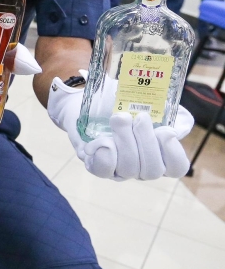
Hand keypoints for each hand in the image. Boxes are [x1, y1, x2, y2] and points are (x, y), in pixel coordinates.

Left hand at [48, 74, 193, 179]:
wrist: (90, 97)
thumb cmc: (121, 102)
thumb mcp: (145, 101)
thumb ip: (164, 110)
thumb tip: (177, 120)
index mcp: (158, 154)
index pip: (177, 167)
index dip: (173, 152)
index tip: (165, 130)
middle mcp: (140, 167)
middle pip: (153, 170)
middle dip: (146, 141)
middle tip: (141, 117)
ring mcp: (117, 169)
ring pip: (129, 169)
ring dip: (125, 140)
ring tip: (119, 118)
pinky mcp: (95, 165)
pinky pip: (104, 170)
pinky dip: (105, 153)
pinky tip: (102, 139)